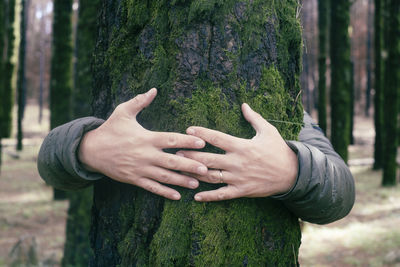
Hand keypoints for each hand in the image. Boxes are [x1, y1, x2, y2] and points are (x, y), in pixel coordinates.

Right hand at [78, 88, 207, 199]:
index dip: (187, 141)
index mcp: (146, 138)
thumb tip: (154, 89)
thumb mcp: (122, 112)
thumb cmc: (110, 129)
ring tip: (196, 184)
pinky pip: (152, 187)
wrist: (90, 150)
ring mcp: (140, 169)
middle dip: (189, 165)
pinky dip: (164, 192)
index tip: (202, 142)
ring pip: (164, 177)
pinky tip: (177, 196)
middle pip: (171, 161)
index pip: (171, 139)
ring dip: (181, 181)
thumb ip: (139, 101)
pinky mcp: (134, 179)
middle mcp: (145, 154)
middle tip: (206, 169)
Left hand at [177, 103, 298, 201]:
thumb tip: (244, 104)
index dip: (201, 133)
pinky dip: (208, 197)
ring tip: (180, 169)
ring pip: (211, 176)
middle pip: (208, 158)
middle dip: (190, 155)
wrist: (292, 173)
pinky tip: (195, 197)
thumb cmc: (278, 150)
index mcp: (241, 146)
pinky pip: (222, 195)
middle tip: (175, 153)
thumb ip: (254, 118)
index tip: (188, 130)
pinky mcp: (241, 191)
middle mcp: (237, 162)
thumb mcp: (268, 131)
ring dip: (194, 173)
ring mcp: (238, 178)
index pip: (216, 138)